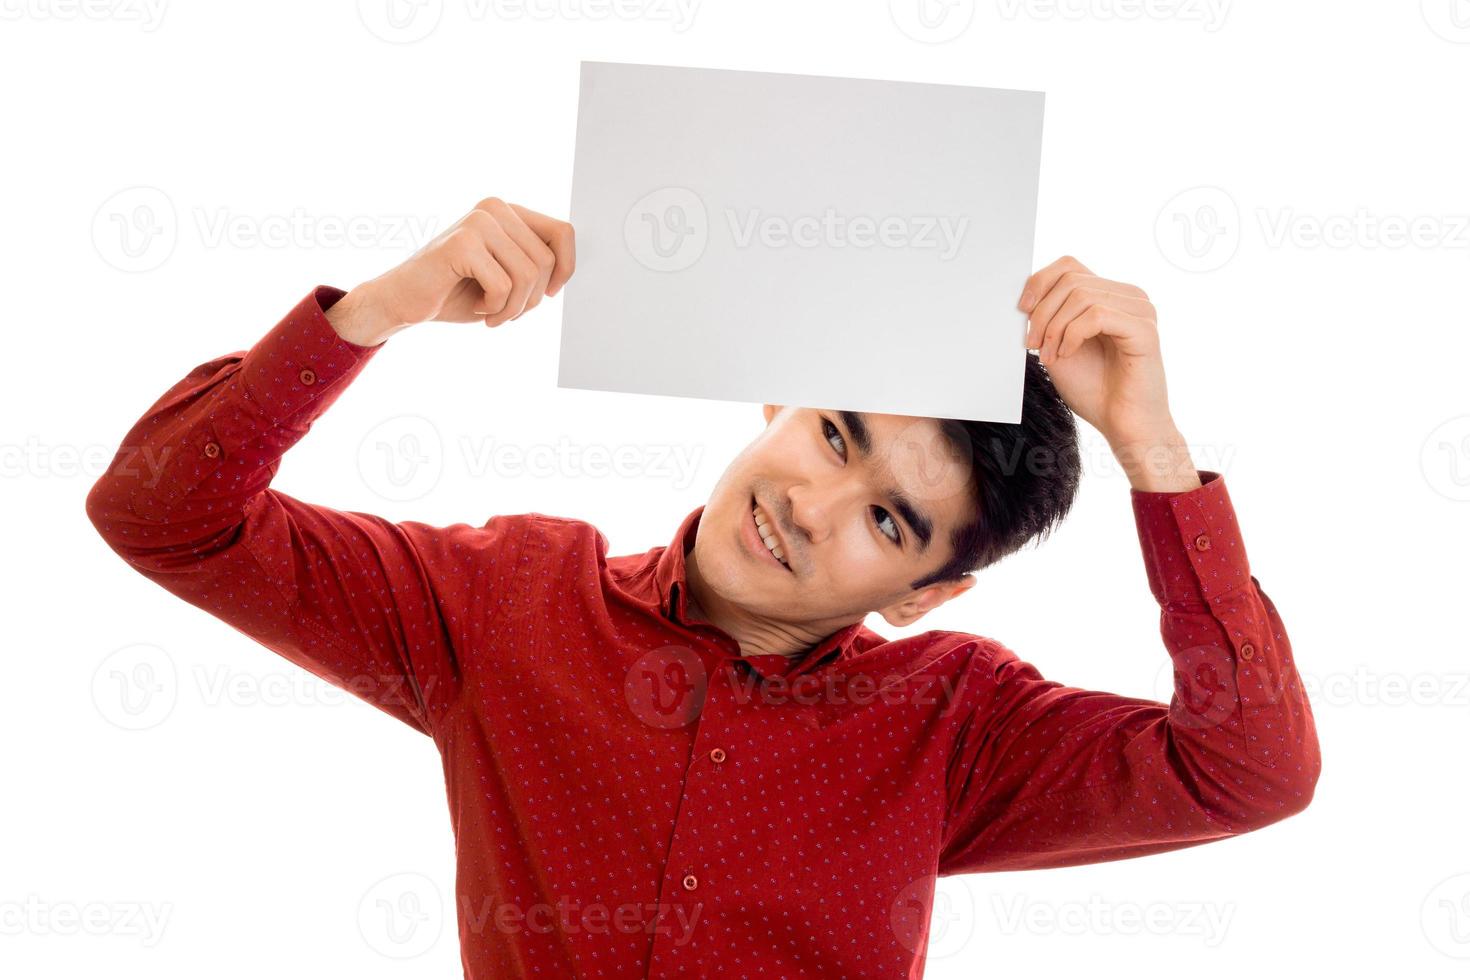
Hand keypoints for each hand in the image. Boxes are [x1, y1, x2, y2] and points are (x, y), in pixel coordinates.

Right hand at [327, 197, 575, 345]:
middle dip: (531, 299)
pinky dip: (495, 309)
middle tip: (506, 311)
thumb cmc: (456, 292)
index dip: (565, 269)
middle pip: (546, 261)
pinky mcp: (462, 243)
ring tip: (492, 312)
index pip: (563, 232)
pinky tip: (477, 307)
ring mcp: (477, 222)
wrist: (403, 301)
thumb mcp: (508, 276)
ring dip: (513, 308)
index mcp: (507, 212)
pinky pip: (503, 287)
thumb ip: (535, 264)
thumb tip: (569, 271)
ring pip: (528, 275)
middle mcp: (493, 208)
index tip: (547, 294)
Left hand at [1019, 256, 1173, 445]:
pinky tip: (1067, 355)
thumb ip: (1049, 318)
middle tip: (1031, 345)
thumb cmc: (1095, 390)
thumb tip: (1025, 296)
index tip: (1021, 311)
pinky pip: (1096, 315)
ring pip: (1081, 296)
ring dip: (1054, 328)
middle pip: (1071, 279)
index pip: (1069, 266)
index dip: (1039, 283)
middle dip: (1042, 312)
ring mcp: (1140, 310)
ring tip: (1049, 356)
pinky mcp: (1144, 330)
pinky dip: (1072, 335)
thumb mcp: (1058, 346)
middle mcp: (1129, 297)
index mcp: (1110, 296)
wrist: (1123, 426)